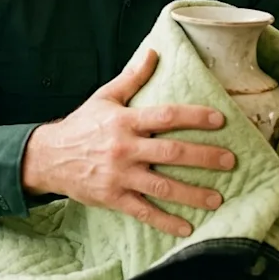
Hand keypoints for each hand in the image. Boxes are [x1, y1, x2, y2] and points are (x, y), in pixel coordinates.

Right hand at [21, 48, 235, 237]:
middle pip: (171, 152)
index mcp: (125, 121)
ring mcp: (119, 176)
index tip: (220, 119)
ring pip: (162, 186)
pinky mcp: (113, 198)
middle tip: (230, 160)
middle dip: (204, 157)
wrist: (48, 157)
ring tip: (218, 198)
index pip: (165, 116)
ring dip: (192, 194)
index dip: (194, 117)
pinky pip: (144, 211)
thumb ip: (132, 77)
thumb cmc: (81, 125)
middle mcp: (124, 148)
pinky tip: (187, 228)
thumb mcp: (104, 97)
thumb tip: (154, 51)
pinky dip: (166, 221)